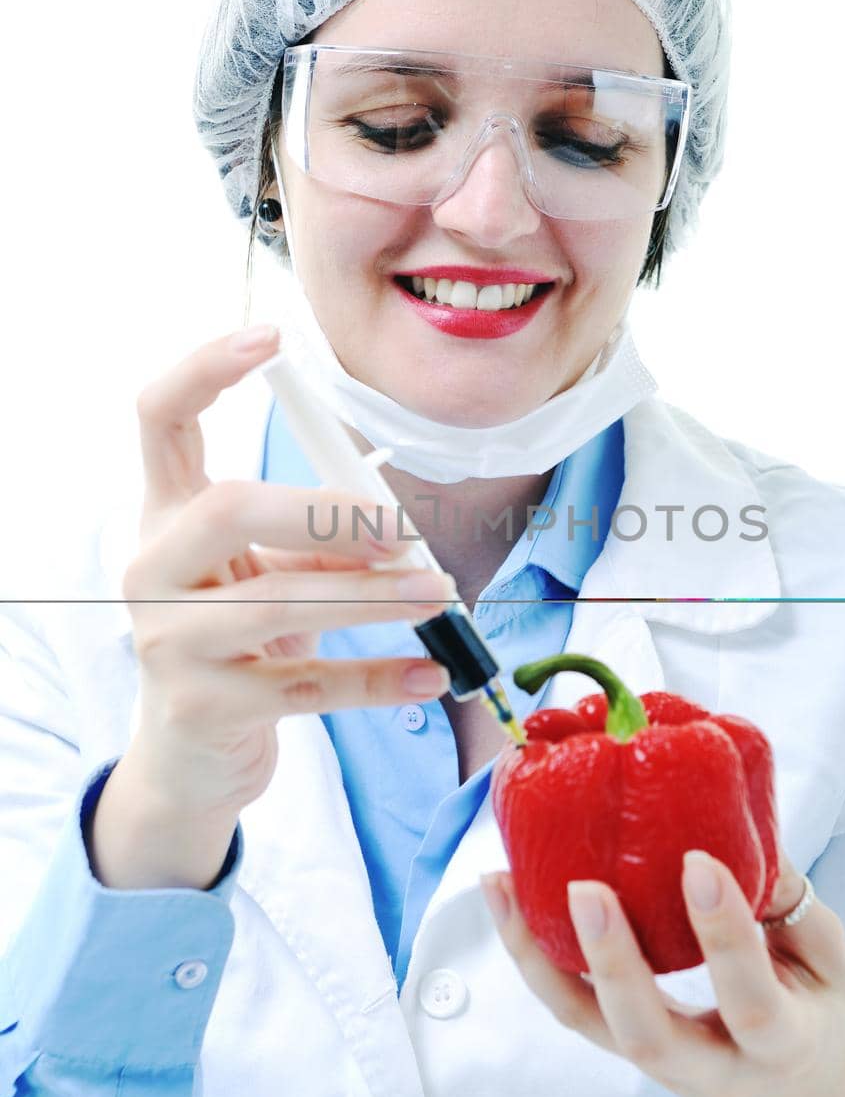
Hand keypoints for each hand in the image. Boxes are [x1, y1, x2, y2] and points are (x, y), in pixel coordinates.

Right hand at [92, 326, 454, 887]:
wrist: (193, 757)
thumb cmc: (242, 642)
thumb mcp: (271, 575)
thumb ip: (319, 539)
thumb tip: (396, 525)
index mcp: (165, 517)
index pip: (160, 420)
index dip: (206, 370)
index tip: (272, 338)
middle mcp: (151, 568)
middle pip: (228, 506)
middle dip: (325, 511)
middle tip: (404, 531)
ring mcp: (169, 642)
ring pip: (275, 601)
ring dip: (373, 596)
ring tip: (442, 595)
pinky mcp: (203, 707)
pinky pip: (305, 684)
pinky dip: (375, 678)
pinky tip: (429, 674)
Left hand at [481, 850, 844, 1096]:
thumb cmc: (823, 1021)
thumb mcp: (834, 966)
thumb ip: (792, 904)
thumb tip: (740, 825)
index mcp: (781, 1048)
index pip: (750, 1000)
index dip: (723, 934)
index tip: (698, 861)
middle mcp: (709, 1068)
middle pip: (647, 1032)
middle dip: (612, 960)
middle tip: (586, 887)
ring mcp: (654, 1063)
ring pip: (585, 1022)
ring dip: (536, 954)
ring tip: (501, 883)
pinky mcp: (620, 1046)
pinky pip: (569, 1006)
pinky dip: (530, 952)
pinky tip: (502, 894)